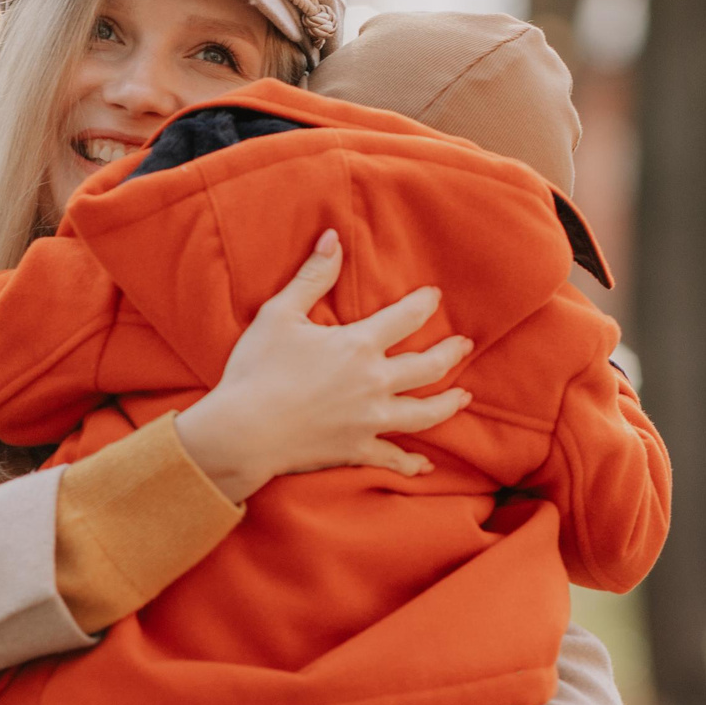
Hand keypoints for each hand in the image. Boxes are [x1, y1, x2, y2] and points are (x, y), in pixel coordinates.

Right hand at [174, 229, 473, 503]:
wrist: (241, 432)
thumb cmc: (256, 370)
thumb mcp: (279, 314)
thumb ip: (311, 276)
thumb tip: (333, 238)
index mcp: (358, 345)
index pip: (405, 318)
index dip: (424, 304)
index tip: (435, 297)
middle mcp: (374, 382)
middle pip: (427, 367)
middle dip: (450, 353)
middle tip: (464, 345)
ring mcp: (369, 420)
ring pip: (424, 413)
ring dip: (447, 404)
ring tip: (463, 397)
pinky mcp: (356, 450)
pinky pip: (393, 458)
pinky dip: (411, 463)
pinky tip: (424, 466)